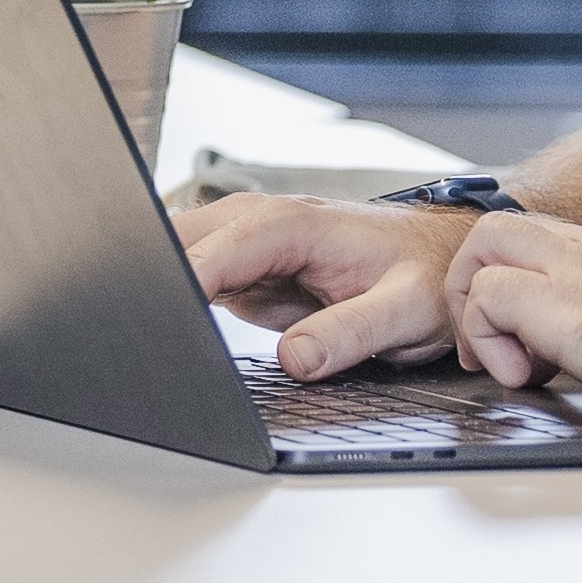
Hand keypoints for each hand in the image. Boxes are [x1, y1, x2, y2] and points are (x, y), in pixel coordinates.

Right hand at [174, 195, 478, 376]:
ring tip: (148, 328)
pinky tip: (170, 323)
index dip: (181, 281)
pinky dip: (177, 297)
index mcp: (293, 223)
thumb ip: (349, 333)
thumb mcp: (404, 312)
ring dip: (161, 285)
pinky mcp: (244, 269)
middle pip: (179, 240)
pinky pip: (195, 276)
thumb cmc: (427, 275)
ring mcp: (248, 243)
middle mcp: (261, 223)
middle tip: (138, 325)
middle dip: (152, 276)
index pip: (217, 249)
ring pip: (178, 255)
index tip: (157, 316)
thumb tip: (295, 359)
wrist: (443, 257)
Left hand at [440, 212, 581, 416]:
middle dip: (475, 283)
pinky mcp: (571, 311)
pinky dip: (488, 340)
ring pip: (483, 246)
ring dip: (474, 312)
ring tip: (508, 365)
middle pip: (502, 229)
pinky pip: (490, 299)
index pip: (553, 244)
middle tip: (495, 346)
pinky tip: (527, 378)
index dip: (526, 286)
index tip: (534, 340)